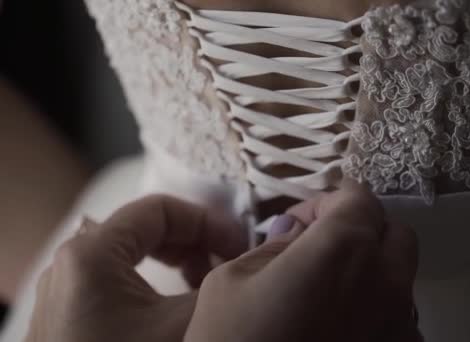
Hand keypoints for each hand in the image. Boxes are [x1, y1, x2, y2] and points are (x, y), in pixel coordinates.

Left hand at [25, 195, 246, 341]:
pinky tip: (177, 304)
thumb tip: (259, 260)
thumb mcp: (187, 325)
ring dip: (177, 261)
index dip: (209, 222)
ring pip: (132, 253)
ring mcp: (66, 290)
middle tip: (228, 263)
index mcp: (92, 254)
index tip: (239, 245)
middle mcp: (70, 264)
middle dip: (195, 242)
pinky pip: (117, 278)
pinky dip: (154, 281)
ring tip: (208, 283)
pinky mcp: (69, 314)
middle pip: (146, 227)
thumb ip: (225, 284)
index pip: (161, 209)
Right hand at [184, 183, 419, 341]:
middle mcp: (386, 283)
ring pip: (400, 279)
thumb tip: (297, 231)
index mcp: (344, 249)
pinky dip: (376, 312)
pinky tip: (340, 328)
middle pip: (394, 235)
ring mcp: (400, 327)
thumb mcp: (234, 279)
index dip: (331, 199)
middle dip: (361, 229)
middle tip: (319, 247)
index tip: (306, 217)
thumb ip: (277, 245)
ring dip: (371, 271)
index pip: (359, 198)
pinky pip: (398, 321)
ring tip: (329, 291)